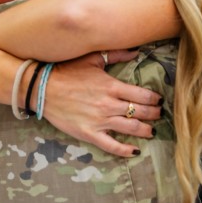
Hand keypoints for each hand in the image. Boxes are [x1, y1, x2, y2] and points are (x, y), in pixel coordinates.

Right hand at [42, 52, 161, 156]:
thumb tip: (136, 51)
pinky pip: (111, 145)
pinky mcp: (89, 133)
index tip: (159, 100)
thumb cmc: (67, 71)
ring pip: (131, 128)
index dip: (154, 99)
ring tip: (152, 131)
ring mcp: (100, 120)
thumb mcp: (92, 58)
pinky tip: (134, 151)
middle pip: (140, 112)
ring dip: (145, 130)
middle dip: (154, 114)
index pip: (142, 95)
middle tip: (159, 116)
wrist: (42, 88)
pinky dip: (125, 150)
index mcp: (112, 86)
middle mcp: (109, 104)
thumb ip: (116, 54)